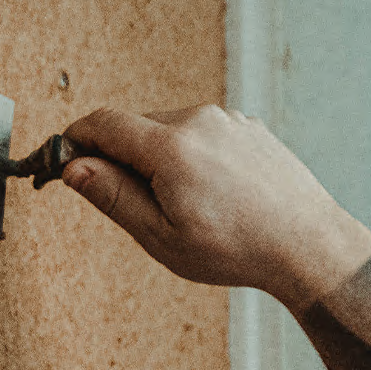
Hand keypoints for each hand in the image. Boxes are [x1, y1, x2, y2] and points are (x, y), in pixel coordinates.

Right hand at [61, 105, 370, 310]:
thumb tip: (73, 168)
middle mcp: (199, 121)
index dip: (74, 141)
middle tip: (130, 205)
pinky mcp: (247, 127)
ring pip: (169, 130)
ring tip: (184, 207)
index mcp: (170, 147)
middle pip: (135, 127)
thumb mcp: (160, 235)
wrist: (307, 244)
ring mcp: (227, 120)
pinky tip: (211, 195)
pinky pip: (201, 134)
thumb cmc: (236, 249)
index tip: (63, 162)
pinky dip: (191, 157)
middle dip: (119, 158)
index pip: (102, 124)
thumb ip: (113, 196)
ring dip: (158, 160)